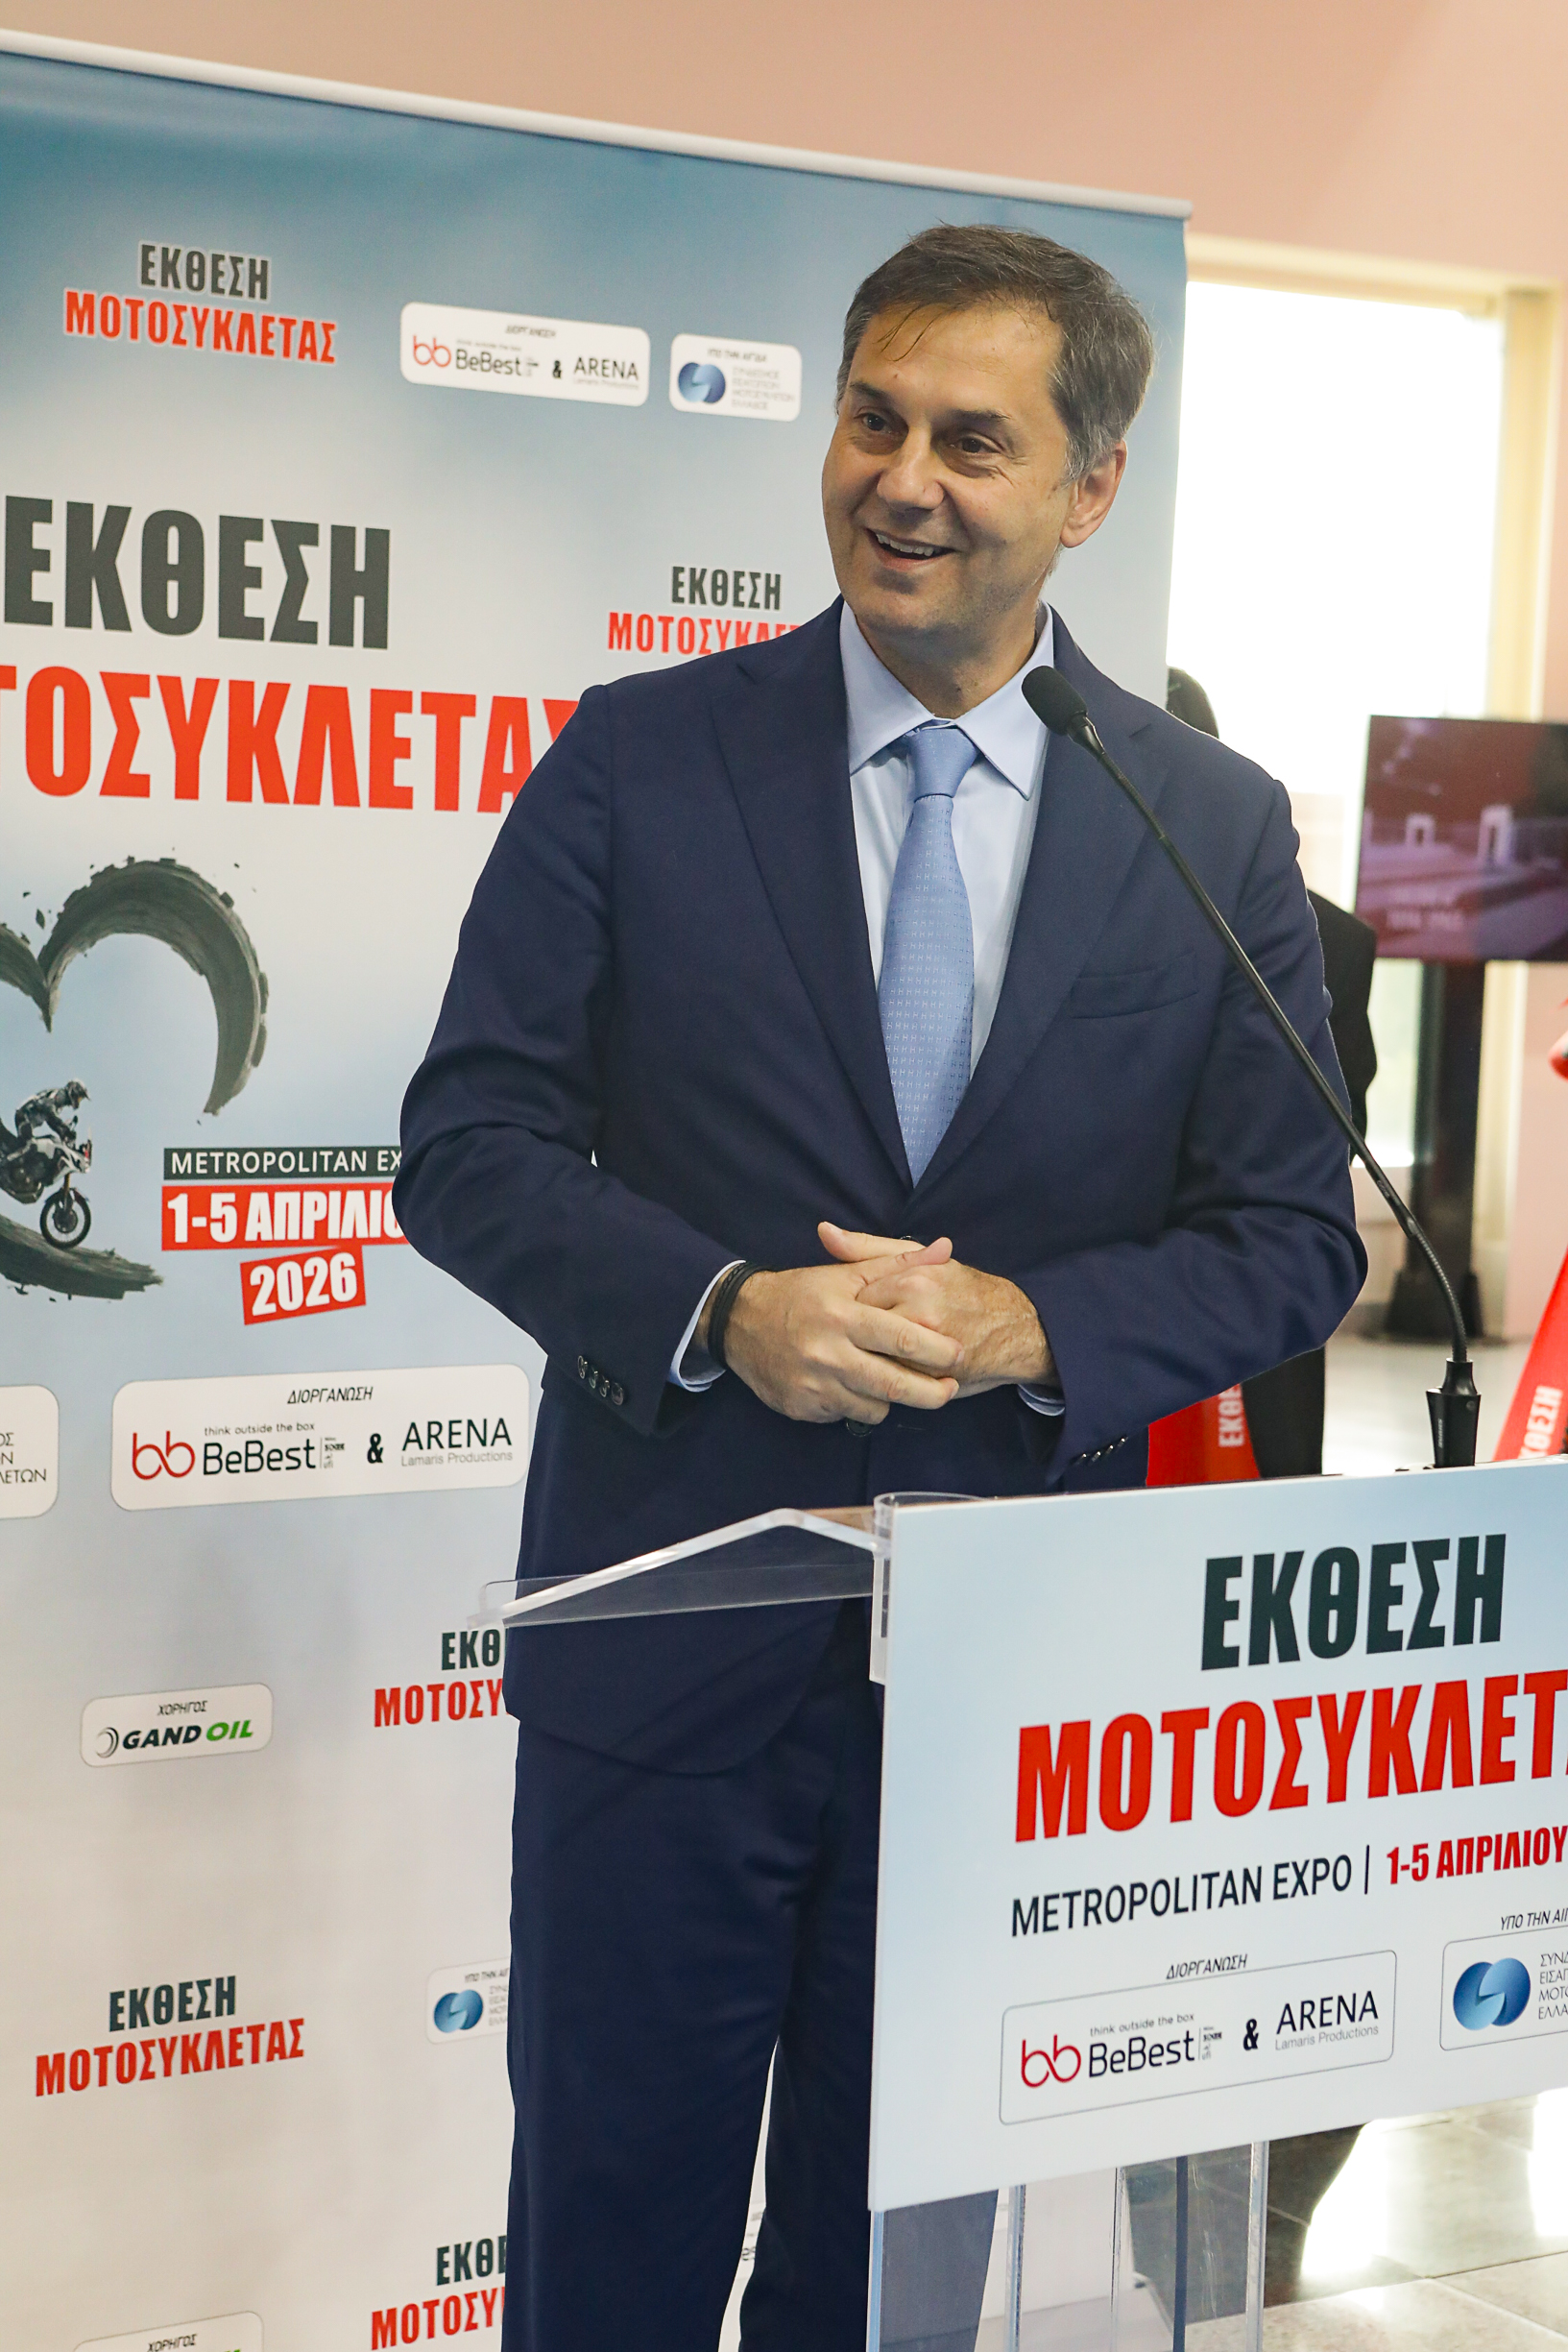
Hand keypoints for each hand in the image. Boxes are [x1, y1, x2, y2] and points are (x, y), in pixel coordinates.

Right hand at [706, 1237, 962, 1424]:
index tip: (959, 1354)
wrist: (739, 1320)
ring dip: (890, 1398)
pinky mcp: (801, 1407)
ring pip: (874, 1407)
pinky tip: (851, 1385)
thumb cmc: (802, 1293)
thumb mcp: (847, 1273)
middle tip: (950, 1388)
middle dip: (931, 1393)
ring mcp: (813, 1385)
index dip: (938, 1351)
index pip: (902, 1339)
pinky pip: (845, 1416)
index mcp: (844, 1315)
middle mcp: (828, 1353)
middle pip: (894, 1385)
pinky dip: (856, 1404)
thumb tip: (947, 1249)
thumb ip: (899, 1263)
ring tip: (892, 1381)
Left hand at [818, 1223, 1053, 1394]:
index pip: (852, 1299)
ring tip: (877, 1354)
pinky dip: (887, 1378)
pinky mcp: (938, 1377)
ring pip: (873, 1359)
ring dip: (869, 1361)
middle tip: (865, 1337)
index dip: (850, 1311)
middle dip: (857, 1339)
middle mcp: (920, 1311)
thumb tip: (824, 1231)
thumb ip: (867, 1248)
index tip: (857, 1314)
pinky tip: (894, 1369)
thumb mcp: (918, 1260)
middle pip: (860, 1332)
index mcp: (911, 1279)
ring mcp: (930, 1347)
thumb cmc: (961, 1290)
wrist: (1014, 1326)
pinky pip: (894, 1381)